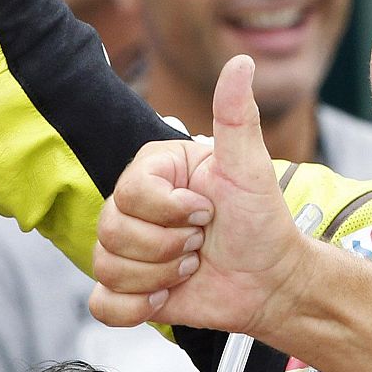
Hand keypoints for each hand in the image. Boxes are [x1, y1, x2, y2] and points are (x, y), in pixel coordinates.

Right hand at [89, 56, 307, 336]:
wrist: (270, 281)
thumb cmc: (262, 221)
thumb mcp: (250, 168)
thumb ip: (237, 116)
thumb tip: (240, 62)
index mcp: (156, 170)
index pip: (130, 191)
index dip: (169, 211)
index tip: (206, 212)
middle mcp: (134, 204)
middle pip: (111, 230)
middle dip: (167, 246)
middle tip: (201, 243)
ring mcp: (128, 246)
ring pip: (105, 265)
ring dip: (158, 276)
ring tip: (190, 266)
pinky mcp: (127, 287)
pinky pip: (100, 303)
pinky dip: (133, 308)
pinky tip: (165, 299)